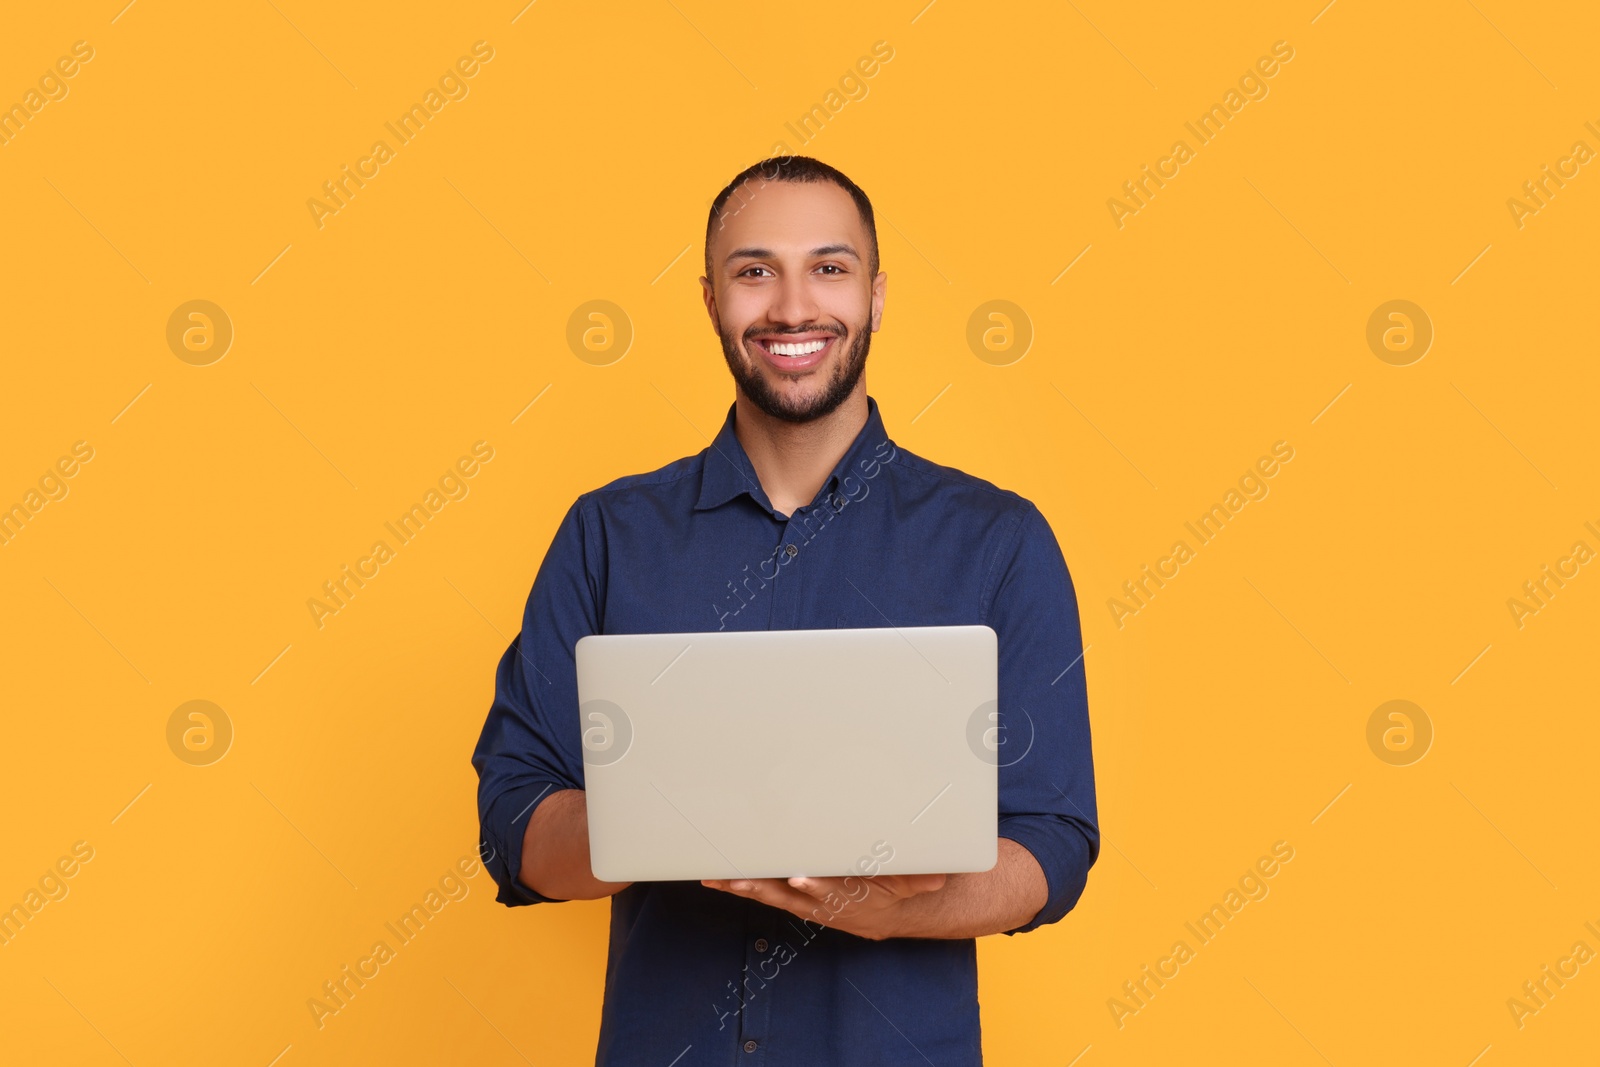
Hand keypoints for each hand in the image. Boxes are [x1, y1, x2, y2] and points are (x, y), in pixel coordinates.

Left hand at [700, 872, 947, 940]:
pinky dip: (737, 885)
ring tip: (717, 878)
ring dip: (742, 886)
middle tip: (741, 878)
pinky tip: (714, 878)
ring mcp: (801, 902)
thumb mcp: (911, 882)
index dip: (816, 886)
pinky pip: (760, 891)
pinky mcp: (789, 897)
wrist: (881, 913)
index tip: (801, 877)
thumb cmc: (892, 887)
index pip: (831, 890)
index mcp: (847, 894)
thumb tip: (938, 875)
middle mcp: (820, 901)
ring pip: (768, 894)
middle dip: (764, 886)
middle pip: (788, 894)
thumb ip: (918, 877)